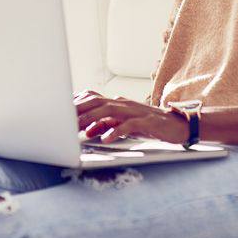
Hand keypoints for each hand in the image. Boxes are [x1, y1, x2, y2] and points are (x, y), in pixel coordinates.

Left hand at [73, 89, 188, 143]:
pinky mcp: (146, 121)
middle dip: (80, 110)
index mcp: (117, 102)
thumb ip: (106, 125)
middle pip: (98, 102)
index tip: (62, 113)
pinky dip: (117, 131)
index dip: (77, 104)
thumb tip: (87, 131)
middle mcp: (124, 103)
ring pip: (110, 111)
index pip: (93, 98)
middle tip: (66, 121)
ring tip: (80, 129)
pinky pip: (129, 125)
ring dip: (93, 119)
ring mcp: (135, 111)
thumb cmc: (148, 125)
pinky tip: (106, 139)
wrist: (176, 126)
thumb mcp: (124, 124)